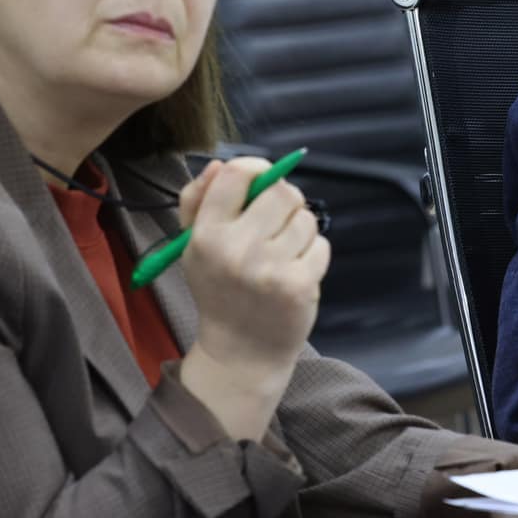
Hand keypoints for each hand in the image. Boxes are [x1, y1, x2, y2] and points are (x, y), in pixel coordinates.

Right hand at [176, 157, 330, 439]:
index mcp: (207, 235)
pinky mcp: (300, 285)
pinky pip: (322, 245)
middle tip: (275, 222)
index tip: (258, 181)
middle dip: (284, 201)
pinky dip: (313, 254)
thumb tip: (220, 165)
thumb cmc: (219, 289)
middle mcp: (238, 249)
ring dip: (300, 230)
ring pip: (306, 219)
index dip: (255, 168)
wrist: (240, 352)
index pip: (238, 174)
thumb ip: (198, 201)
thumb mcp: (195, 246)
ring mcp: (271, 269)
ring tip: (282, 252)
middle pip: (283, 191)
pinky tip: (294, 272)